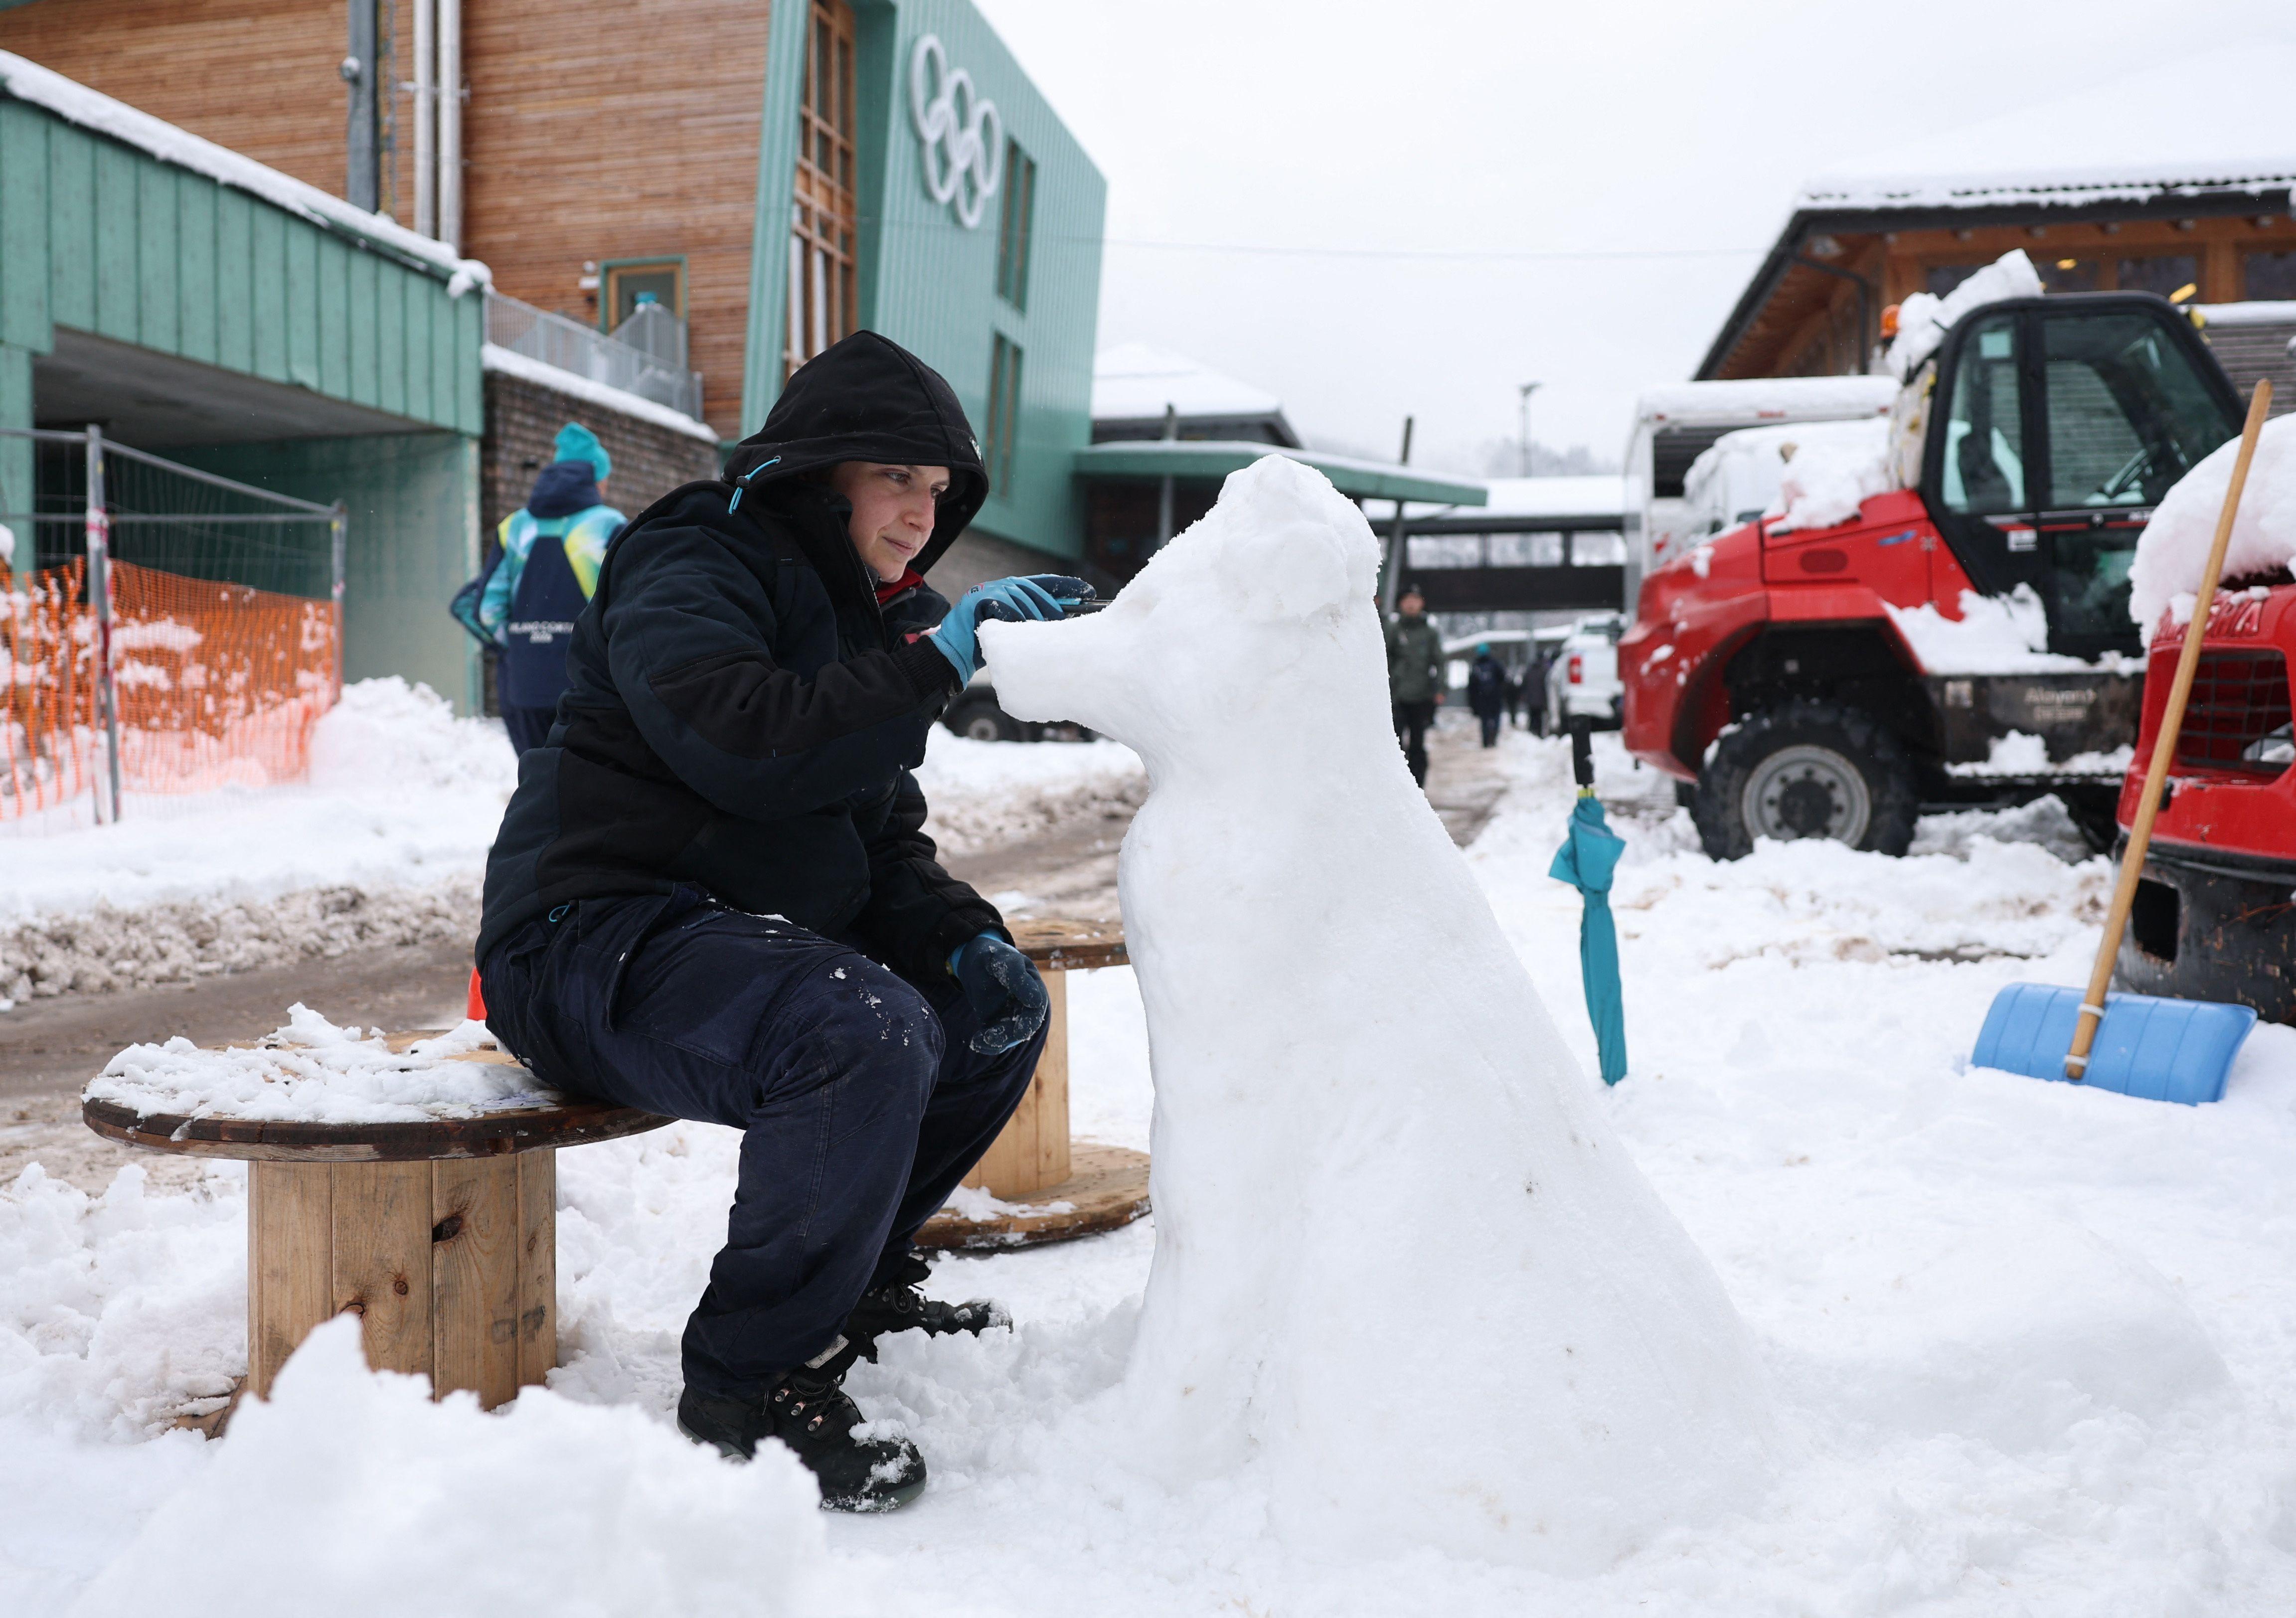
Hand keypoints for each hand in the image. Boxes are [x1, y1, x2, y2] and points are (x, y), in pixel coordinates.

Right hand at [925, 577, 1086, 679]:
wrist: (957, 653)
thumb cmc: (991, 645)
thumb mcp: (1018, 631)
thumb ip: (1036, 621)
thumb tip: (1068, 622)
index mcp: (1013, 588)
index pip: (1045, 582)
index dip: (1067, 586)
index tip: (1088, 592)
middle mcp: (1002, 585)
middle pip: (1034, 590)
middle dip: (1052, 606)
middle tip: (1063, 623)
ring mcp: (988, 590)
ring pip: (1020, 597)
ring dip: (1033, 614)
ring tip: (1043, 632)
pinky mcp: (977, 600)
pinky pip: (1002, 605)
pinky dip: (1012, 617)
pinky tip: (1018, 630)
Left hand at [947, 933, 1048, 1054]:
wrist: (975, 961)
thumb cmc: (994, 956)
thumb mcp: (1003, 960)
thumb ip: (1017, 976)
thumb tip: (1037, 1001)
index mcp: (1033, 988)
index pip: (1037, 1009)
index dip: (1030, 1021)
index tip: (1020, 1030)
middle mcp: (1024, 1005)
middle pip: (1024, 1027)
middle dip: (1010, 1036)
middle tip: (994, 1037)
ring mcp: (1010, 1016)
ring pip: (1009, 1036)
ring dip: (997, 1041)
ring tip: (981, 1039)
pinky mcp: (995, 1023)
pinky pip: (995, 1038)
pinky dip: (986, 1044)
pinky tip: (975, 1042)